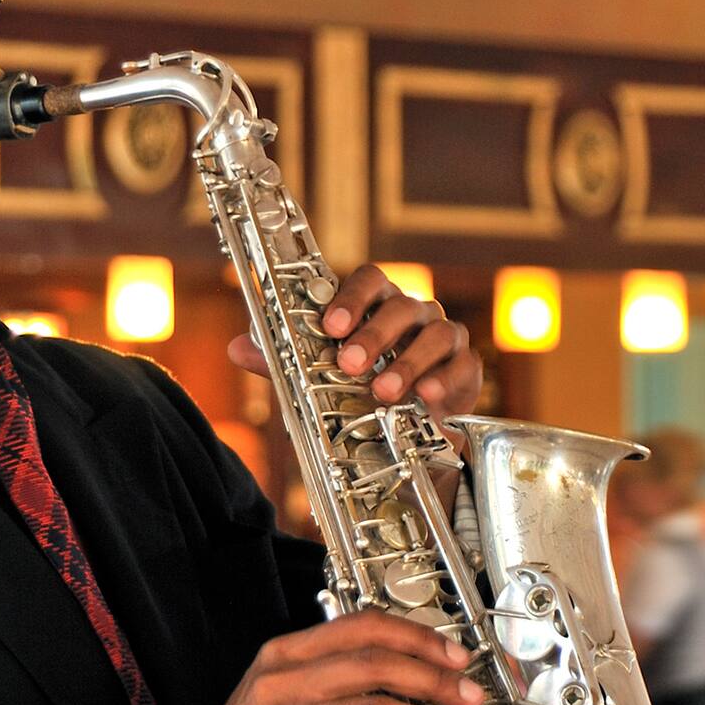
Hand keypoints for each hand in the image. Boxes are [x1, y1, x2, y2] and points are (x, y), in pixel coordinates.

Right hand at [193, 610, 487, 704]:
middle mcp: (283, 682)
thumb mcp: (289, 700)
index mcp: (286, 654)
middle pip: (375, 664)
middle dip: (435, 679)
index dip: (417, 637)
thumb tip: (419, 686)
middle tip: (471, 695)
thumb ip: (343, 687)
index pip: (362, 627)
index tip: (454, 654)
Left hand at [227, 265, 482, 420]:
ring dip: (407, 363)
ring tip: (384, 392)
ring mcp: (444, 336)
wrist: (412, 424)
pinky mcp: (466, 366)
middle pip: (401, 306)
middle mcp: (414, 312)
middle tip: (350, 364)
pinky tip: (427, 397)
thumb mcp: (321, 376)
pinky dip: (445, 381)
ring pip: (434, 334)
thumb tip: (237, 347)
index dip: (352, 298)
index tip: (330, 325)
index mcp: (378, 304)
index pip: (370, 280)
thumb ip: (283, 360)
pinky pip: (462, 365)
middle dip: (374, 335)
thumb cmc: (363, 386)